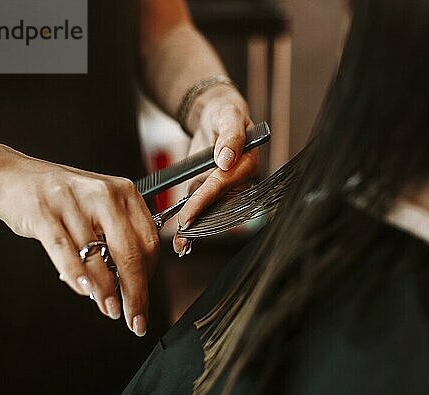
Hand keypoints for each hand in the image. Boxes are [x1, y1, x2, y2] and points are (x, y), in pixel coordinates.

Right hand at [0, 154, 157, 335]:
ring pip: (97, 256)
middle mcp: (103, 195)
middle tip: (135, 318)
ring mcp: (73, 203)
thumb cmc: (61, 196)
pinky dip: (76, 274)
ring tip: (110, 309)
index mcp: (124, 192)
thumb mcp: (99, 207)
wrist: (13, 175)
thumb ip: (116, 238)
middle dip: (135, 292)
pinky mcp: (44, 213)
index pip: (148, 241)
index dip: (148, 276)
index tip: (144, 298)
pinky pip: (65, 250)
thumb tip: (130, 283)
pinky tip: (85, 291)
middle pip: (129, 253)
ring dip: (106, 290)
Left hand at [173, 85, 257, 254]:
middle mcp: (239, 181)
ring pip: (213, 212)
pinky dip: (193, 222)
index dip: (205, 199)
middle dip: (202, 222)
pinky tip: (181, 239)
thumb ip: (230, 137)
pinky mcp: (212, 190)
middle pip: (221, 205)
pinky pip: (204, 208)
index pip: (223, 184)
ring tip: (181, 245)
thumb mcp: (228, 116)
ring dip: (198, 229)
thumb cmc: (225, 115)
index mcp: (247, 164)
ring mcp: (225, 188)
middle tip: (183, 239)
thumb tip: (226, 159)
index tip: (188, 215)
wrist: (216, 117)